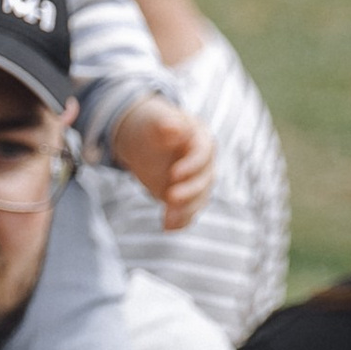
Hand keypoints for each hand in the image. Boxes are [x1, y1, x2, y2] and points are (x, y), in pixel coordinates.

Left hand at [110, 100, 215, 231]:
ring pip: (198, 200)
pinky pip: (188, 212)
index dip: (191, 165)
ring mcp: (197, 182)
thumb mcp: (155, 122)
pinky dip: (180, 221)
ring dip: (185, 210)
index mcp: (201, 139)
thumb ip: (165, 125)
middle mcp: (205, 163)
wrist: (145, 141)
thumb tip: (173, 127)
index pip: (203, 153)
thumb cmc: (152, 126)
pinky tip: (167, 228)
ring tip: (167, 220)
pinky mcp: (187, 198)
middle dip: (189, 191)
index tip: (173, 174)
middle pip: (204, 180)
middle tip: (170, 197)